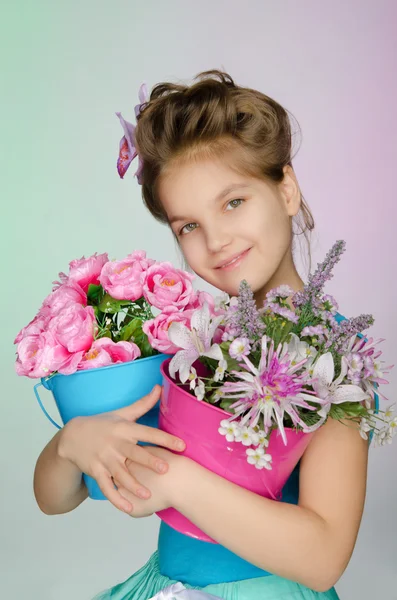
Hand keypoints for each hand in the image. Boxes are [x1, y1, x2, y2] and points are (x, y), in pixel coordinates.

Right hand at [58, 385, 185, 513]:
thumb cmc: (102, 424)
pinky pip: (107, 487)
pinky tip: (129, 509)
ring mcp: (104, 459)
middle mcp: (116, 444)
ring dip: (134, 485)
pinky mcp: (96, 471)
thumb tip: (160, 387)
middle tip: (165, 469)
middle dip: (149, 461)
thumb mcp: (122, 413)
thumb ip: (143, 403)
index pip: (147, 433)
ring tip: (147, 495)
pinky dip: (116, 499)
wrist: (72, 436)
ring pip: (121, 474)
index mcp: (125, 429)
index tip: (182, 445)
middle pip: (134, 453)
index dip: (165, 439)